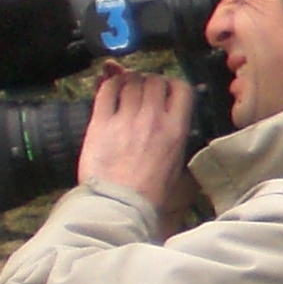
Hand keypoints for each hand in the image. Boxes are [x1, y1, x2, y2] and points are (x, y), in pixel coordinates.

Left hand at [77, 66, 197, 213]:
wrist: (120, 203)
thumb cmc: (150, 191)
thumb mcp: (176, 164)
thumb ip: (175, 138)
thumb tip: (171, 124)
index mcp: (176, 129)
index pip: (181, 89)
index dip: (172, 84)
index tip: (165, 90)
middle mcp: (153, 118)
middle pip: (154, 81)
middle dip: (149, 81)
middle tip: (142, 89)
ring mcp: (126, 119)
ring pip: (130, 82)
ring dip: (128, 80)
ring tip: (125, 88)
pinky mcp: (101, 122)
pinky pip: (107, 91)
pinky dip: (109, 85)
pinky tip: (110, 89)